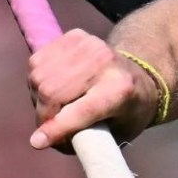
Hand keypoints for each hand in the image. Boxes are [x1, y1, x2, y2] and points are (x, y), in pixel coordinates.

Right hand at [27, 29, 161, 149]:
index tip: (38, 142)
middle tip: (48, 127)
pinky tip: (53, 86)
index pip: (83, 110)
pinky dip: (38, 79)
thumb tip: (42, 139)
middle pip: (52, 92)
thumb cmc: (129, 112)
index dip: (57, 127)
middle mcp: (104, 62)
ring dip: (38, 97)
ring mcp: (88, 45)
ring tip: (54, 106)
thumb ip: (85, 140)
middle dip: (43, 115)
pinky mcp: (74, 36)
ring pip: (39, 76)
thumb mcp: (118, 134)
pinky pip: (37, 61)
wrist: (140, 73)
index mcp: (121, 89)